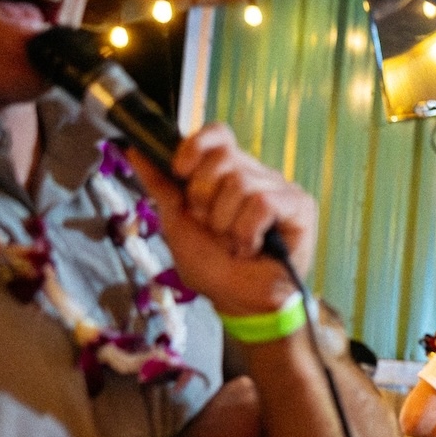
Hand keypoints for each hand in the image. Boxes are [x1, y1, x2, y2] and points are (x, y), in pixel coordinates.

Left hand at [130, 124, 317, 316]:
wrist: (237, 302)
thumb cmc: (212, 266)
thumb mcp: (177, 222)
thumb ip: (161, 185)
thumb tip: (135, 148)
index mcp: (228, 173)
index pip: (217, 134)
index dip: (195, 146)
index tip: (179, 172)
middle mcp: (257, 175)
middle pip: (224, 156)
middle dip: (204, 197)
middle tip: (211, 226)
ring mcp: (280, 189)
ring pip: (241, 183)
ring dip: (225, 222)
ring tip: (232, 243)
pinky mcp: (300, 207)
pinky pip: (263, 203)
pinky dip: (247, 231)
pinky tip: (251, 247)